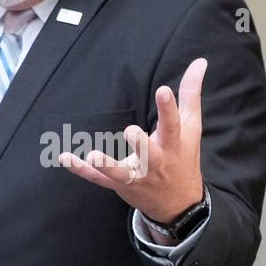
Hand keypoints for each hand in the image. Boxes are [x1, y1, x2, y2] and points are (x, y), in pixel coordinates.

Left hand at [58, 57, 206, 223]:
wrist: (179, 203)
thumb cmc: (183, 158)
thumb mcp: (191, 126)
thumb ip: (191, 93)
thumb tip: (200, 62)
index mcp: (173, 144)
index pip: (173, 125)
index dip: (168, 108)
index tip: (163, 90)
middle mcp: (156, 162)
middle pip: (149, 155)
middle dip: (141, 145)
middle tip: (131, 131)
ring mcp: (137, 176)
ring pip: (121, 173)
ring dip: (107, 166)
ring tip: (93, 156)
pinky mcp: (120, 185)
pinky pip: (99, 179)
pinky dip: (82, 170)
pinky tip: (66, 158)